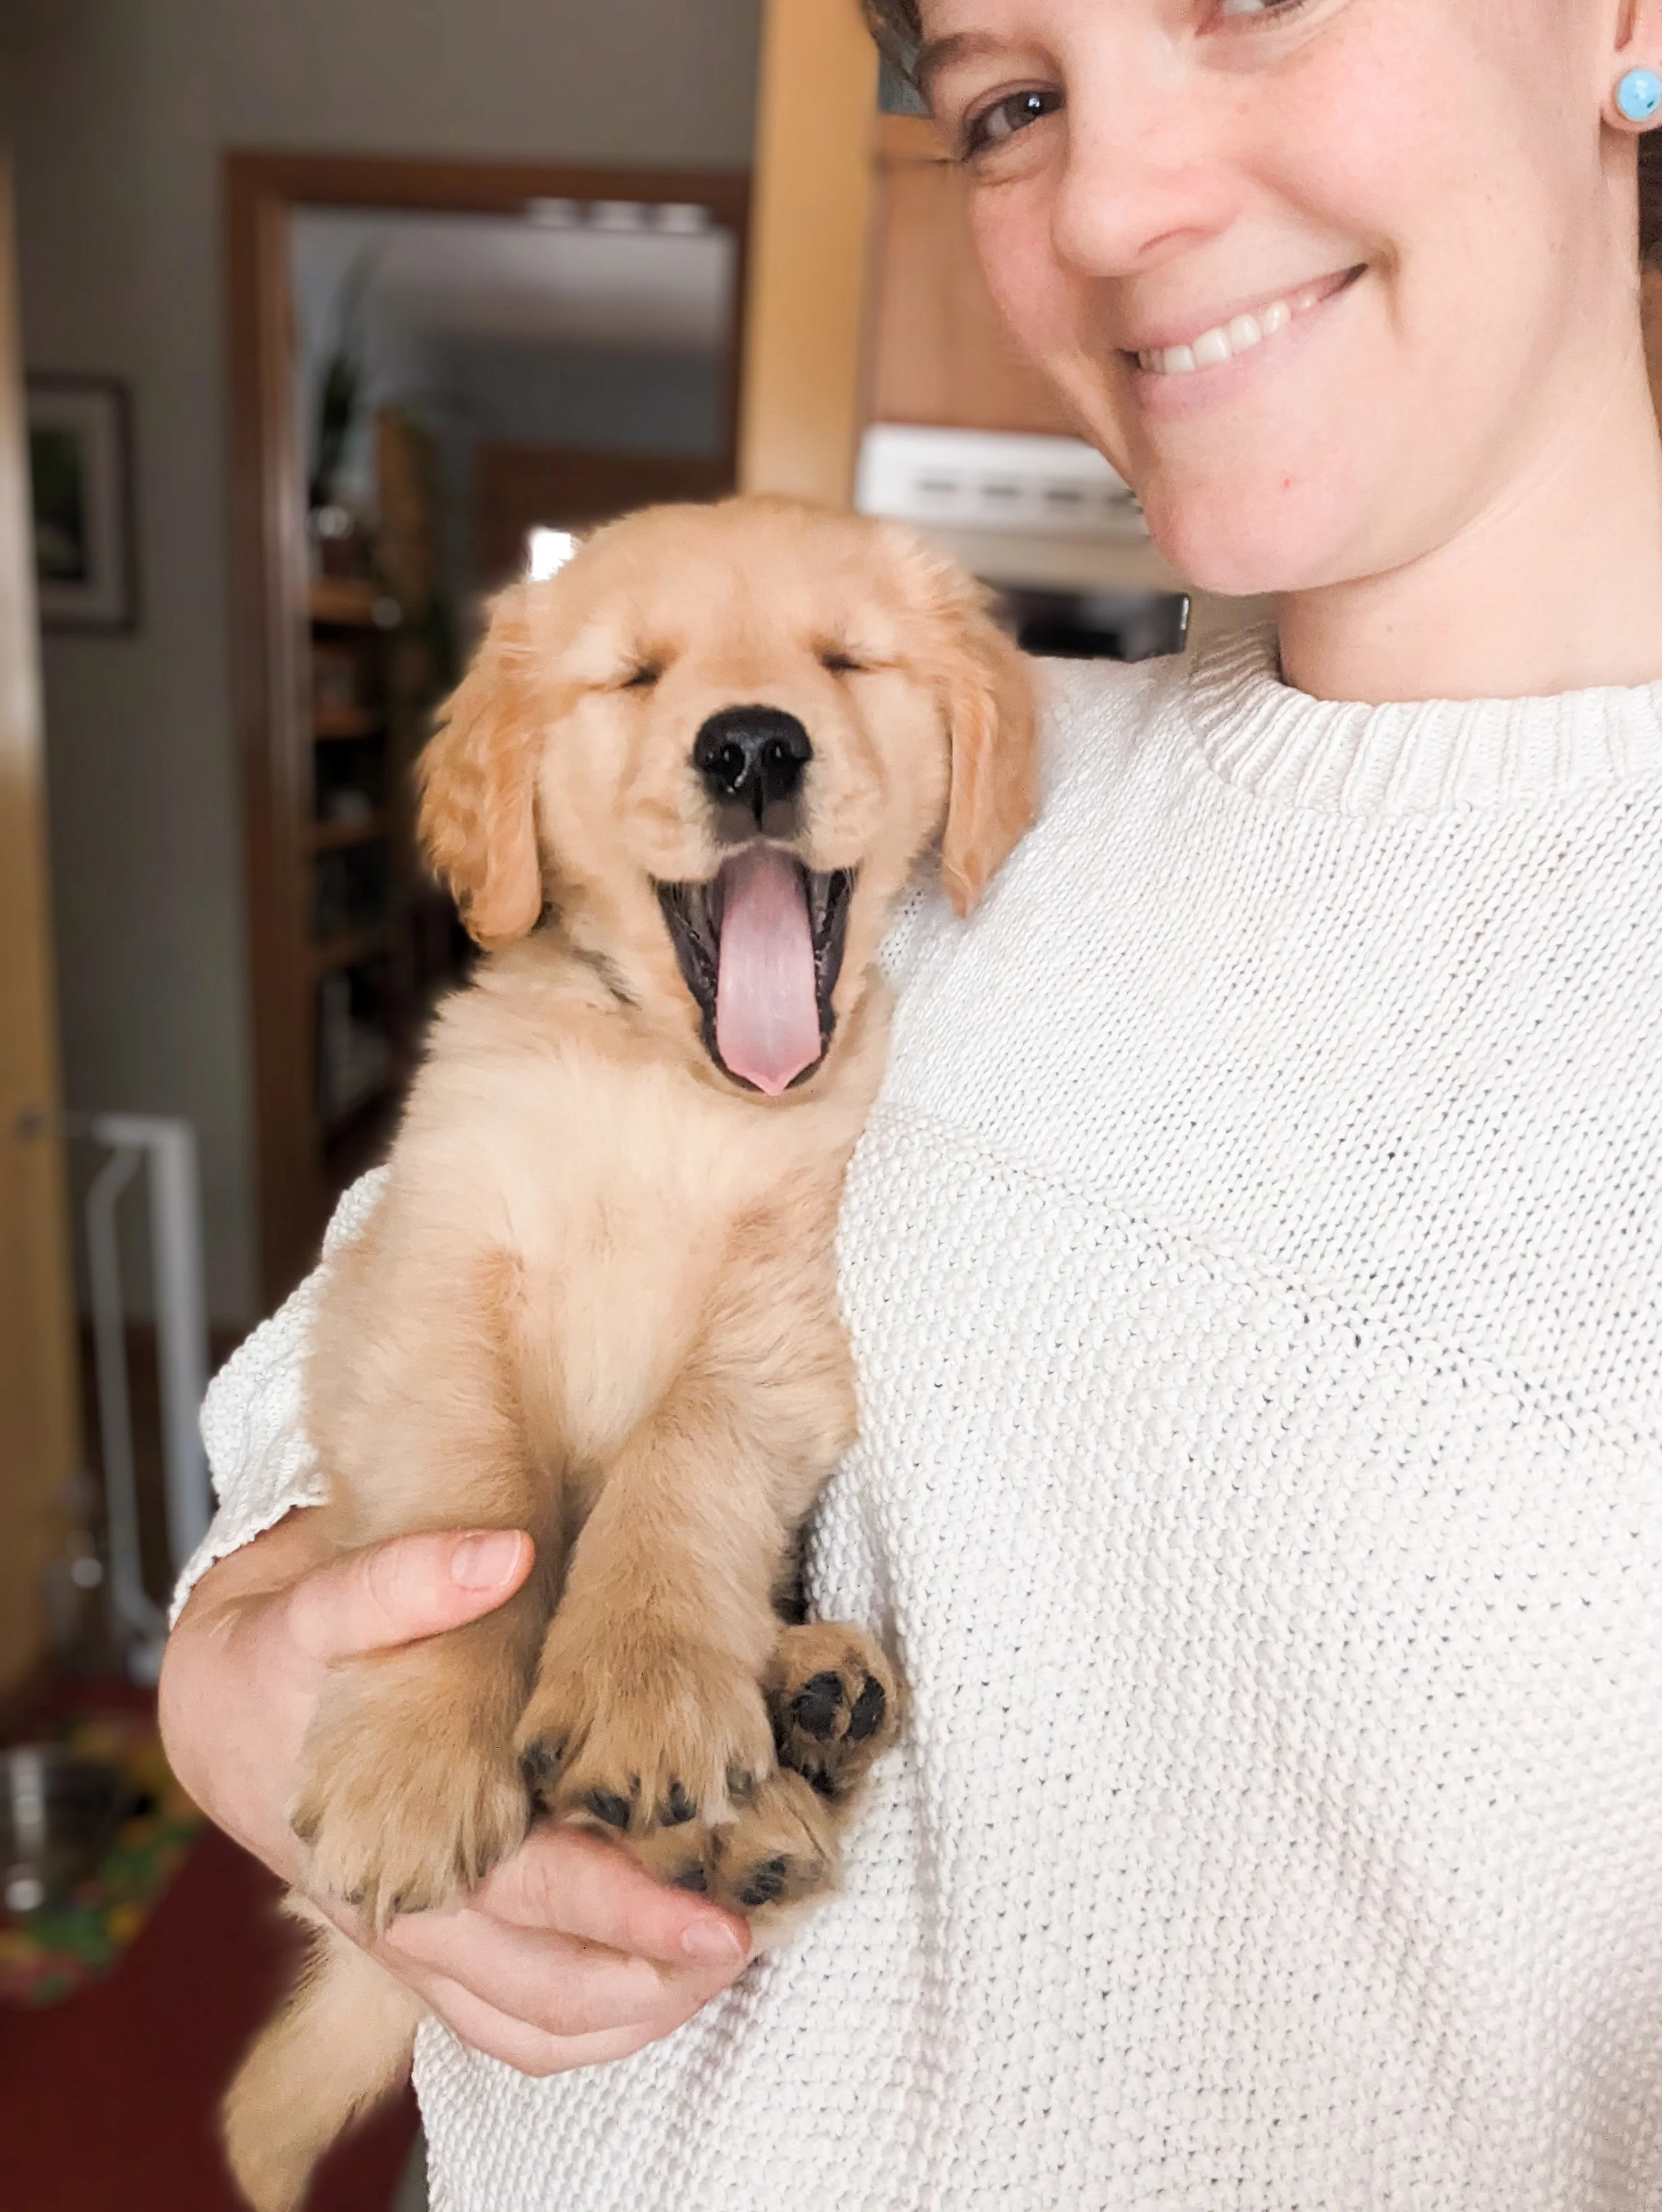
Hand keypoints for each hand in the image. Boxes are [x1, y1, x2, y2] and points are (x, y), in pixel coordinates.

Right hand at [160, 1511, 751, 2072]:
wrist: (222, 1714)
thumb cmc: (286, 1652)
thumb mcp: (324, 1599)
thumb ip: (406, 1577)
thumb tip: (504, 1554)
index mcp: (390, 1840)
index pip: (531, 1898)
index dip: (631, 1915)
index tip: (722, 1919)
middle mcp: (412, 1915)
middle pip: (548, 1983)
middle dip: (659, 1975)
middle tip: (754, 1936)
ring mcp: (423, 1947)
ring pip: (537, 2025)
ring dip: (637, 2012)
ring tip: (725, 1961)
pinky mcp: (434, 1958)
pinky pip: (516, 2024)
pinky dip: (598, 2021)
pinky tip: (666, 1979)